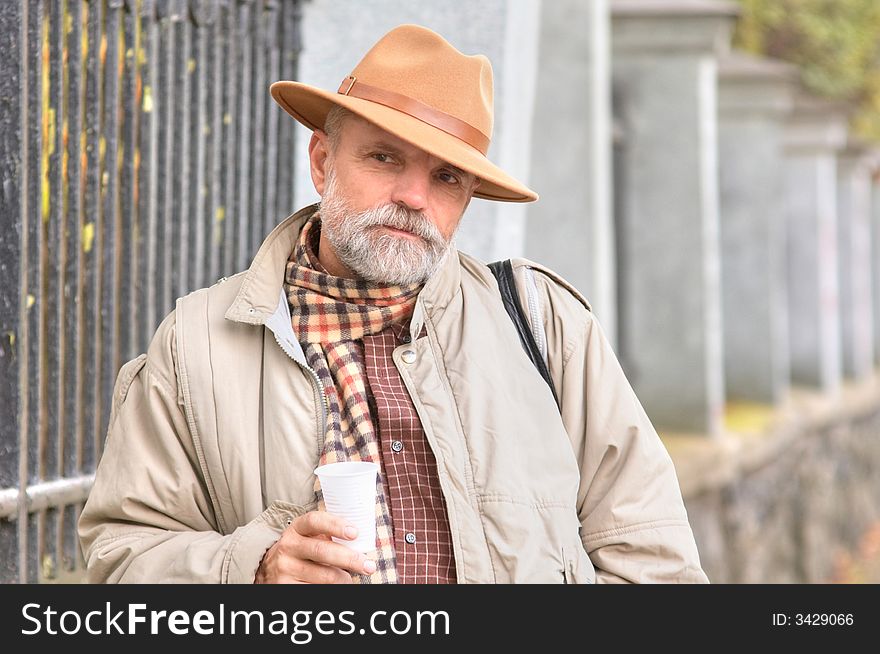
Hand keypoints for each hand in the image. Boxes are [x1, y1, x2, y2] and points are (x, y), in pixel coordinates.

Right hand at [254, 510, 376, 583]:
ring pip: (323, 576)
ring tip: (351, 579)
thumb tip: (362, 541)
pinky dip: (331, 590)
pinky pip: (315, 590)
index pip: (315, 521)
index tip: (354, 532)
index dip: (335, 525)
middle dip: (349, 559)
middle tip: (368, 565)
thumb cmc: (302, 549)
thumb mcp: (309, 536)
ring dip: (343, 579)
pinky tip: (337, 587)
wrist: (269, 569)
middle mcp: (288, 546)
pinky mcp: (286, 587)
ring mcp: (285, 568)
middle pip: (322, 551)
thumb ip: (329, 534)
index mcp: (297, 528)